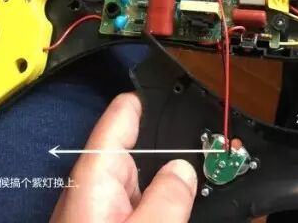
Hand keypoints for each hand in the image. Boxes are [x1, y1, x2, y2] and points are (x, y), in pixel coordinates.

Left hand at [51, 93, 197, 221]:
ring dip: (164, 177)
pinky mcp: (104, 219)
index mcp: (95, 172)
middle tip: (204, 143)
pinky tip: (173, 209)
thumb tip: (183, 169)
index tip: (179, 88)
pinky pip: (137, 200)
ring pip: (140, 177)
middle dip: (167, 143)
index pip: (122, 112)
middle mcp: (92, 183)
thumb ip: (166, 198)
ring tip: (198, 176)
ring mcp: (97, 205)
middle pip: (138, 145)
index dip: (153, 96)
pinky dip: (155, 198)